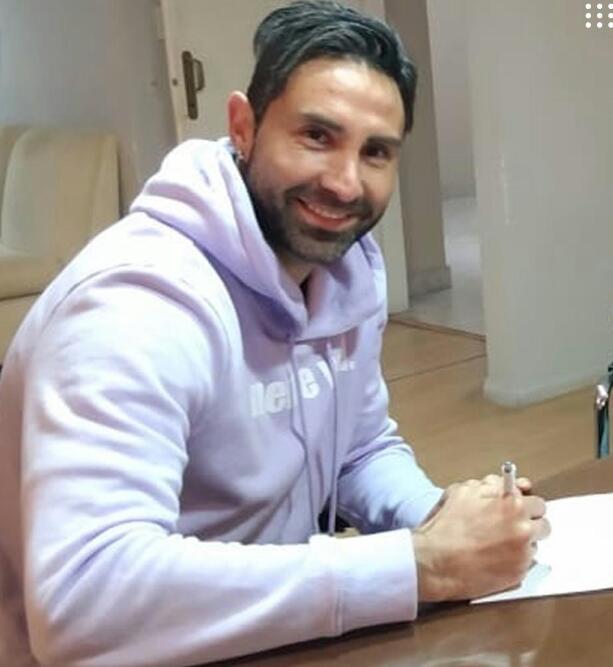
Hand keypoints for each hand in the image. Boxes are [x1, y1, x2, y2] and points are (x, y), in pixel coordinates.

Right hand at [412, 475, 549, 601]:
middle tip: (513, 527)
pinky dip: (515, 561)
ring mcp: (522, 551)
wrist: (435, 561)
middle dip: (530, 524)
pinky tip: (496, 558)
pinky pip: (527, 564)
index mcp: (510, 502)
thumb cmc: (444, 527)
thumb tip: (506, 484)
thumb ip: (488, 486)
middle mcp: (521, 526)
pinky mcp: (519, 573)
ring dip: (523, 543)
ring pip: (535, 545)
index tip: (522, 508)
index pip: (536, 501)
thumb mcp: (461, 491)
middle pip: (543, 524)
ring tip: (499, 544)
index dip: (526, 505)